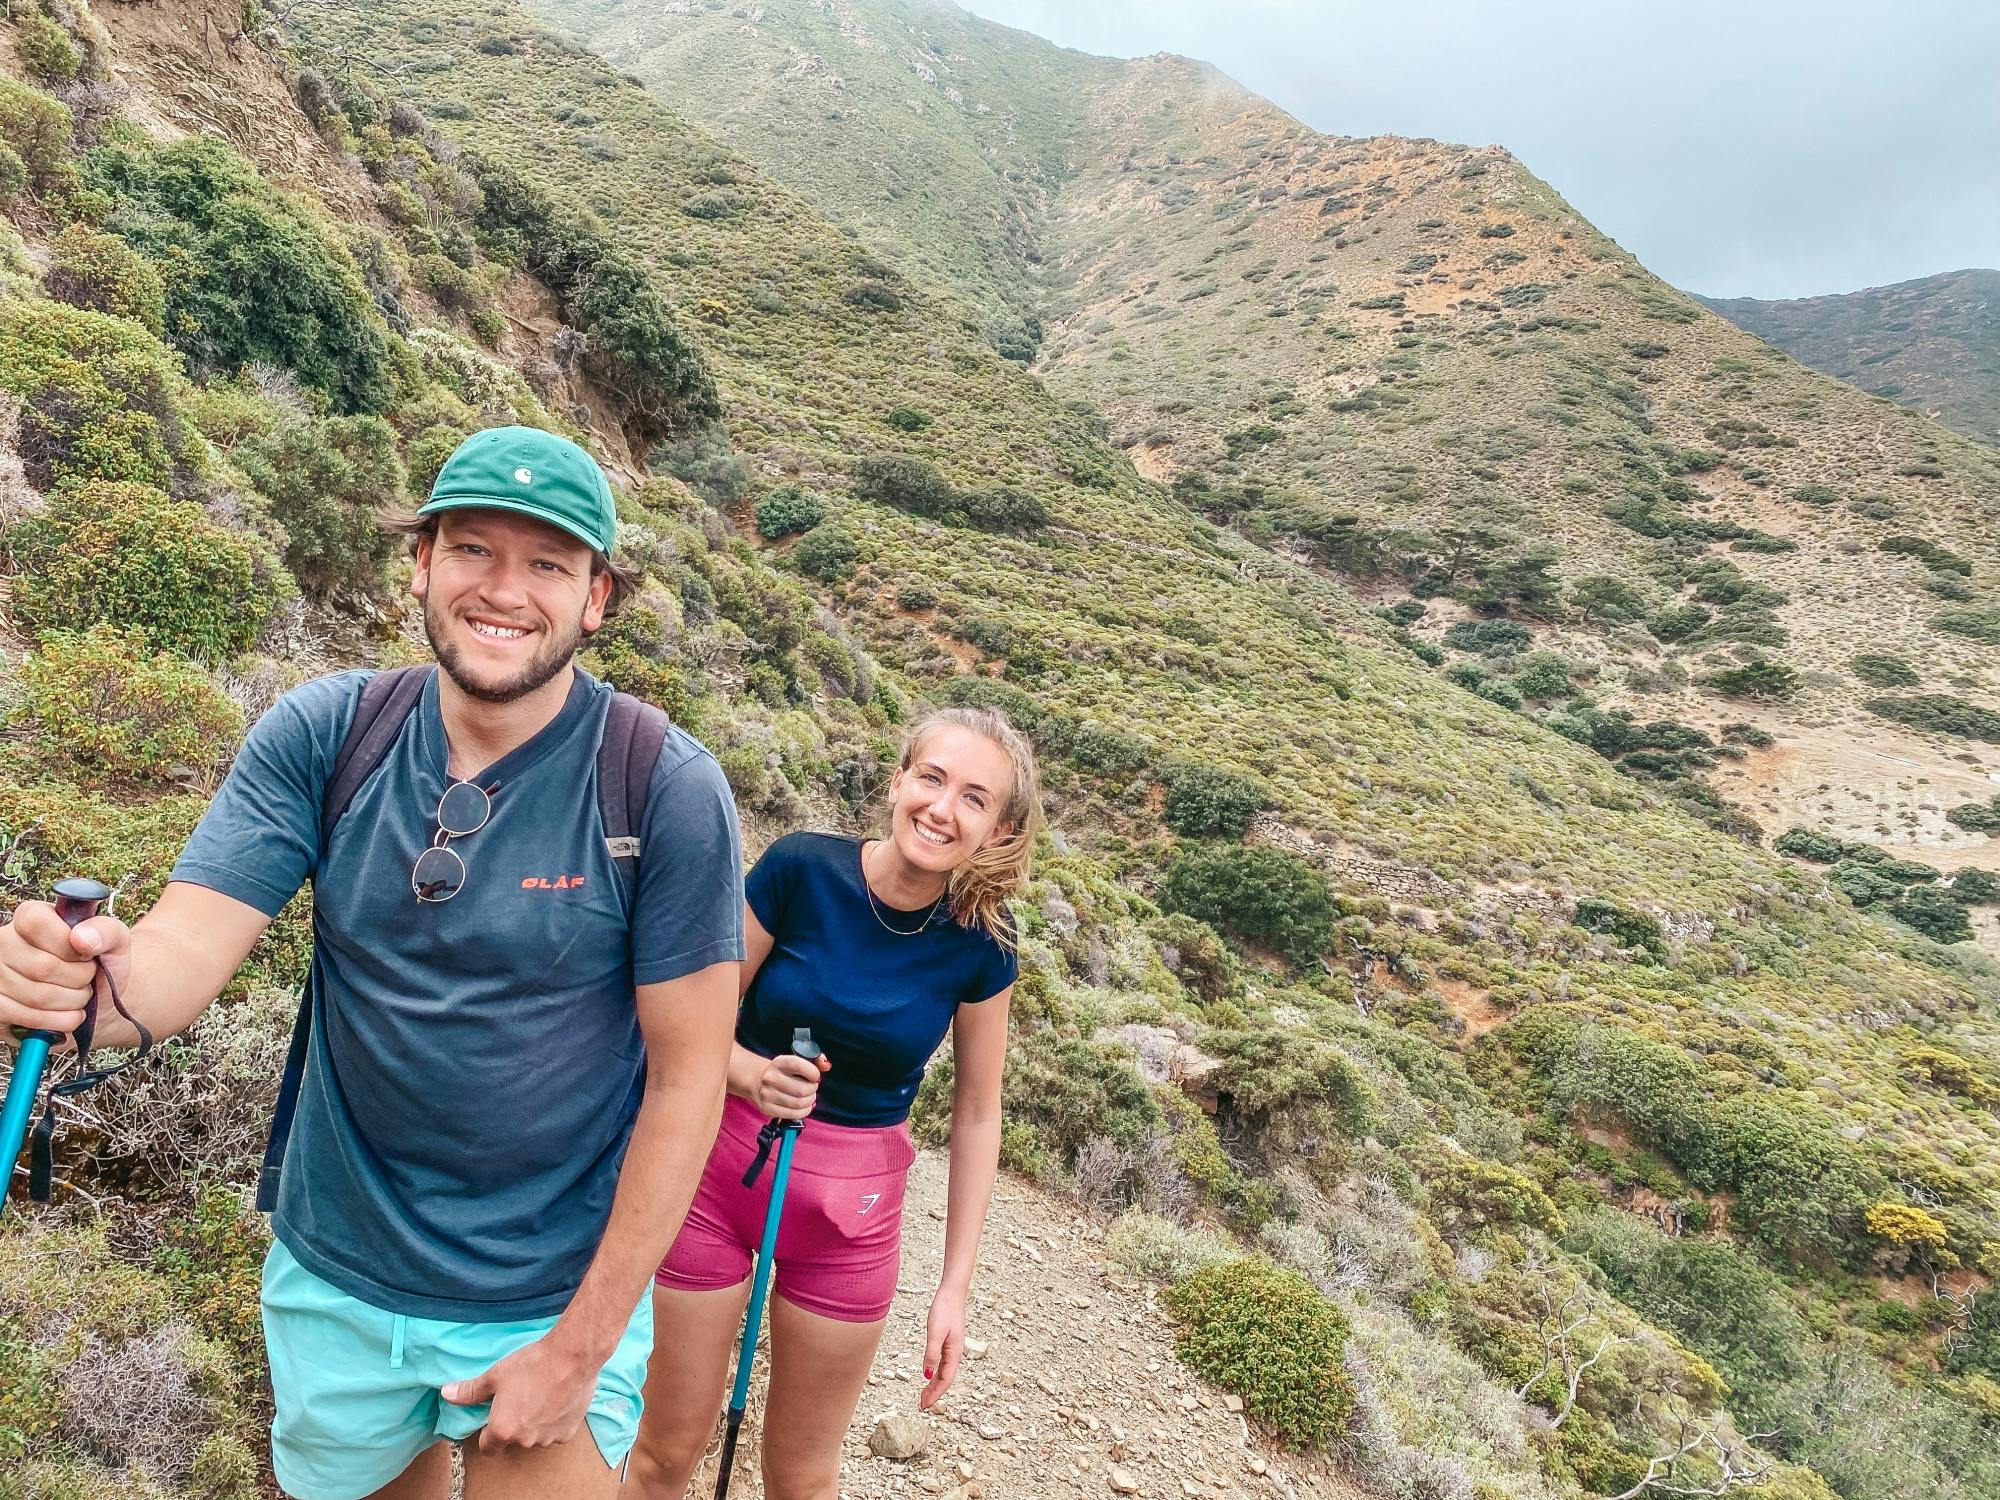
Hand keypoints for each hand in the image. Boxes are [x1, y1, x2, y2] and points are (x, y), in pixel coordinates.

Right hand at [0, 902, 128, 1046]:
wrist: (98, 999)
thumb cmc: (102, 964)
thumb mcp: (115, 940)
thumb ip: (106, 930)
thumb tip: (82, 938)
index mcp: (30, 917)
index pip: (36, 924)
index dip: (68, 946)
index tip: (86, 955)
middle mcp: (5, 942)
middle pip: (41, 966)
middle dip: (78, 978)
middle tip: (88, 978)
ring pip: (36, 996)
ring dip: (72, 1001)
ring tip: (81, 995)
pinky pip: (26, 1018)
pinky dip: (58, 1020)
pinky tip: (71, 1015)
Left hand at [440, 1333, 596, 1450]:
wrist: (572, 1356)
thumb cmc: (531, 1364)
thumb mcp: (495, 1375)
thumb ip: (470, 1391)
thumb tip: (447, 1394)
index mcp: (502, 1430)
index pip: (487, 1448)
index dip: (488, 1433)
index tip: (495, 1417)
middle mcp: (524, 1440)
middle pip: (512, 1440)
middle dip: (514, 1425)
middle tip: (520, 1399)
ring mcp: (547, 1438)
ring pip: (535, 1436)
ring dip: (534, 1424)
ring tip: (540, 1396)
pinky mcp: (568, 1432)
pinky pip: (555, 1432)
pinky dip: (554, 1421)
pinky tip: (557, 1400)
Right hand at [752, 1050, 830, 1119]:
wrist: (758, 1080)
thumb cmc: (784, 1072)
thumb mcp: (797, 1061)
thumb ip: (815, 1060)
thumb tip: (826, 1066)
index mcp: (780, 1063)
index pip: (799, 1066)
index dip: (813, 1073)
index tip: (815, 1076)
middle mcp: (771, 1078)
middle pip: (802, 1090)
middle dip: (813, 1090)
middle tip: (812, 1087)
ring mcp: (767, 1094)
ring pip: (799, 1103)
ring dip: (810, 1101)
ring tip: (808, 1096)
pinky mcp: (767, 1108)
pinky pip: (793, 1114)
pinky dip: (804, 1111)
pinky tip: (804, 1106)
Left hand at [920, 1288, 966, 1409]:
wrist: (952, 1293)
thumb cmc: (944, 1310)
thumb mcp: (935, 1333)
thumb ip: (931, 1354)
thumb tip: (926, 1375)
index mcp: (954, 1353)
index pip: (945, 1380)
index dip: (935, 1394)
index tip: (924, 1405)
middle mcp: (955, 1353)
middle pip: (946, 1379)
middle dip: (934, 1393)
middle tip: (922, 1406)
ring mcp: (953, 1348)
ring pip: (944, 1373)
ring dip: (934, 1385)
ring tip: (924, 1396)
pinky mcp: (948, 1342)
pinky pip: (943, 1364)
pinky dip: (935, 1374)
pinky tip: (929, 1376)